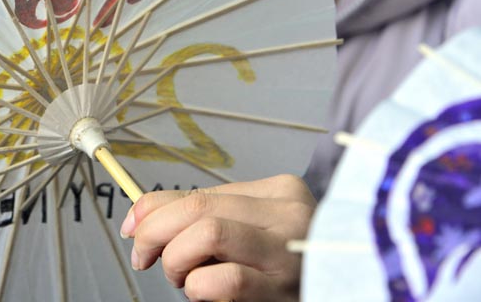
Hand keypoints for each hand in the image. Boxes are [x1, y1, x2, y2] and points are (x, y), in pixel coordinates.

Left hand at [120, 174, 314, 301]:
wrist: (350, 287)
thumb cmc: (291, 267)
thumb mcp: (256, 231)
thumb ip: (210, 215)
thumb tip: (142, 214)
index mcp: (280, 192)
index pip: (198, 192)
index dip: (152, 209)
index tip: (133, 227)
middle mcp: (288, 215)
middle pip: (196, 208)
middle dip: (154, 232)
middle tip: (144, 256)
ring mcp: (289, 253)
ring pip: (205, 234)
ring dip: (176, 261)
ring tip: (184, 278)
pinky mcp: (284, 291)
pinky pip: (222, 280)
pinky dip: (198, 287)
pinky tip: (205, 293)